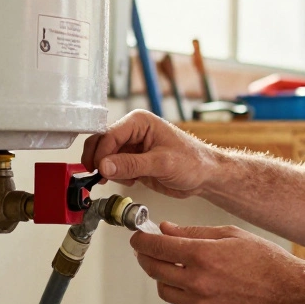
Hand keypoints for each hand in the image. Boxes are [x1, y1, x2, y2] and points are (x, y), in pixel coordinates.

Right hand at [80, 110, 217, 197]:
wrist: (205, 176)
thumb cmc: (193, 162)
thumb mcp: (162, 163)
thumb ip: (132, 164)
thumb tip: (104, 166)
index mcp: (139, 122)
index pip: (109, 135)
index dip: (102, 153)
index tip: (100, 170)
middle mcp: (132, 132)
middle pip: (101, 144)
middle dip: (99, 161)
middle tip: (101, 177)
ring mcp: (131, 148)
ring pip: (105, 158)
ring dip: (109, 171)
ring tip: (128, 179)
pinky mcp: (133, 162)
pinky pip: (114, 169)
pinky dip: (117, 177)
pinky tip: (133, 181)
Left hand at [131, 222, 304, 303]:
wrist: (287, 291)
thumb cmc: (265, 260)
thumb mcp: (230, 234)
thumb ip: (193, 232)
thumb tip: (166, 229)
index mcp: (202, 255)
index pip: (156, 247)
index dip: (141, 240)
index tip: (138, 236)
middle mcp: (197, 282)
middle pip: (153, 269)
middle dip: (145, 256)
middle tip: (146, 249)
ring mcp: (201, 303)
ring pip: (164, 290)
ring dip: (161, 276)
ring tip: (171, 266)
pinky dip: (181, 292)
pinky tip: (193, 282)